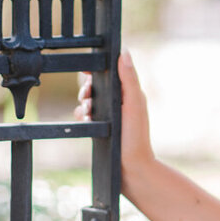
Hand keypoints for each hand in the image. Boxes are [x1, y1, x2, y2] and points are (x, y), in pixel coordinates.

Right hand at [76, 50, 154, 176]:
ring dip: (84, 104)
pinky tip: (85, 122)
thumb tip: (124, 52)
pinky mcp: (102, 126)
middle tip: (87, 97)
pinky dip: (83, 116)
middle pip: (96, 84)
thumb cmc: (136, 136)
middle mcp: (120, 101)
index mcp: (129, 92)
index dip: (97, 67)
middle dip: (87, 89)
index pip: (112, 71)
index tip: (85, 69)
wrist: (131, 168)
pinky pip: (86, 115)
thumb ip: (129, 78)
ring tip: (88, 113)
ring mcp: (110, 114)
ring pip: (89, 100)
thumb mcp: (134, 104)